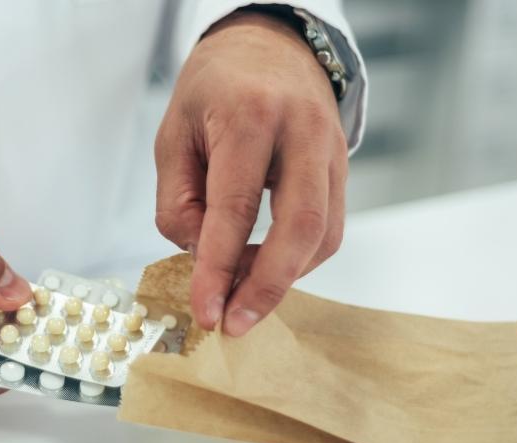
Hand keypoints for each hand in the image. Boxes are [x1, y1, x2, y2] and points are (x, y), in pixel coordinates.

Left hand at [154, 11, 347, 336]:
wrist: (268, 46)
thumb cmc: (213, 90)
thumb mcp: (174, 134)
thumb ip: (180, 200)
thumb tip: (202, 256)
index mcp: (250, 116)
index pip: (236, 207)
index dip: (220, 267)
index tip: (206, 310)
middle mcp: (301, 131)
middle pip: (300, 226)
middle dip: (267, 287)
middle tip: (235, 323)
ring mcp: (331, 148)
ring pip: (323, 233)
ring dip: (283, 277)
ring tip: (242, 295)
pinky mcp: (343, 165)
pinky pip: (330, 226)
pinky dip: (298, 258)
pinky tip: (265, 267)